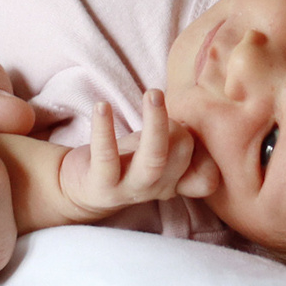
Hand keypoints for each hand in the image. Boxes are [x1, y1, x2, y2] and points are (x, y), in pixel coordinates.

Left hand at [56, 89, 206, 216]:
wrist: (78, 191)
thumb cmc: (123, 162)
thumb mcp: (154, 151)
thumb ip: (178, 138)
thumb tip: (198, 108)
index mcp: (173, 180)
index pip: (206, 179)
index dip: (208, 155)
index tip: (189, 126)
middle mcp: (156, 187)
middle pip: (182, 156)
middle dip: (176, 124)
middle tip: (156, 103)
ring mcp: (129, 188)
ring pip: (154, 160)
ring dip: (156, 124)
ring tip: (152, 94)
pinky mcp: (100, 185)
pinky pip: (105, 156)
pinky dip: (104, 128)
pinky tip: (102, 105)